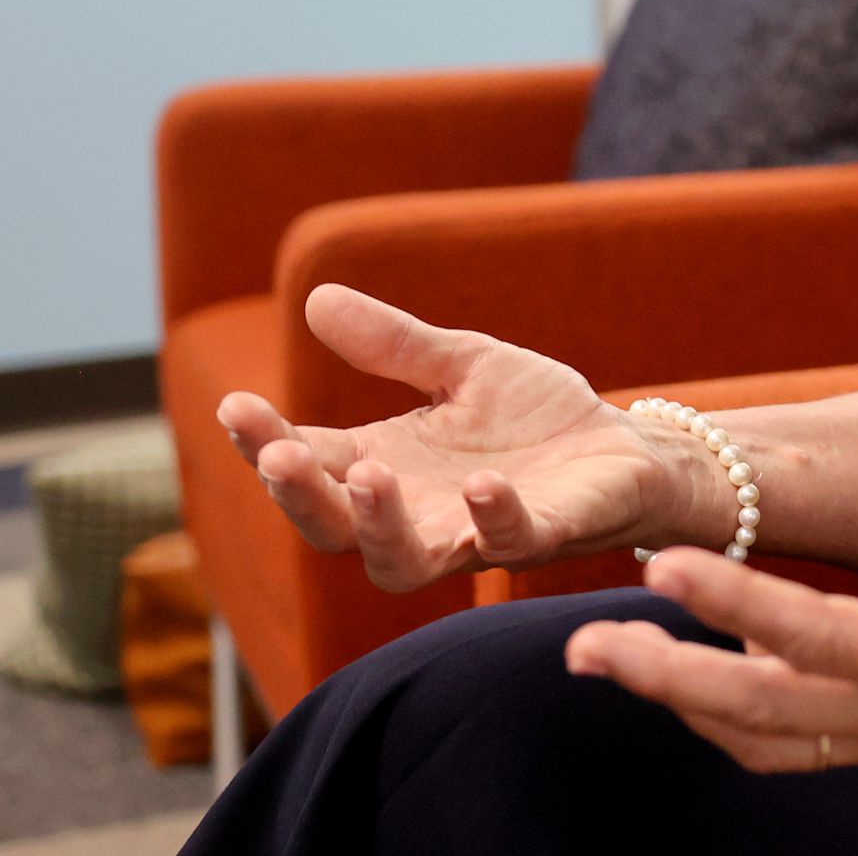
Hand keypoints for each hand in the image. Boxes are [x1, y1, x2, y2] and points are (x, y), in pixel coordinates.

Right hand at [213, 283, 700, 589]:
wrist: (623, 447)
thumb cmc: (533, 416)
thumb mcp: (460, 364)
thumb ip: (394, 343)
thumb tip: (315, 296)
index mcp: (386, 465)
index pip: (308, 461)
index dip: (264, 441)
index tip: (233, 405)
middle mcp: (416, 512)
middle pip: (332, 526)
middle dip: (300, 495)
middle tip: (281, 455)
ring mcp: (473, 535)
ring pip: (399, 560)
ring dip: (379, 523)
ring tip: (369, 473)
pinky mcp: (540, 537)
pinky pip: (508, 543)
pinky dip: (492, 518)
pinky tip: (482, 482)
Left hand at [561, 544, 857, 776]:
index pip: (818, 636)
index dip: (737, 603)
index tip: (666, 564)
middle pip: (763, 706)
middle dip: (666, 676)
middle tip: (580, 646)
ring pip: (769, 733)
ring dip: (683, 702)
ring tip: (610, 662)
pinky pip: (798, 740)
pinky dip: (735, 719)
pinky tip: (705, 691)